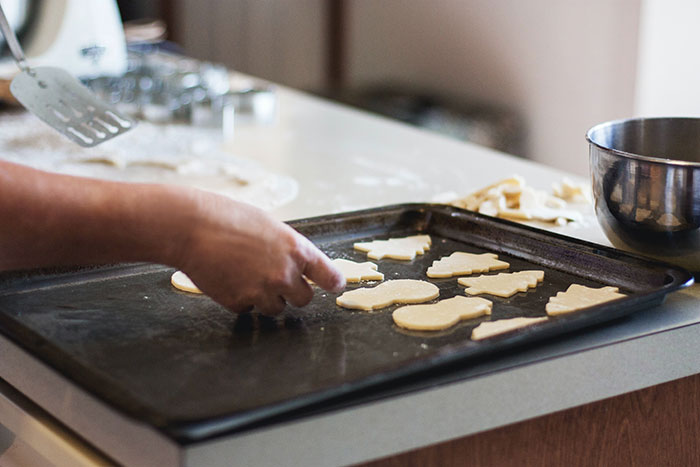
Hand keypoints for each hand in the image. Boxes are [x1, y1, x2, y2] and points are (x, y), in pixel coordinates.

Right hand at [174, 191, 344, 314]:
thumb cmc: (226, 217)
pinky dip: (241, 299)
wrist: (191, 227)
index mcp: (297, 249)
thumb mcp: (268, 225)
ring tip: (245, 274)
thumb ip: (286, 247)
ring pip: (276, 308)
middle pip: (304, 299)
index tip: (335, 285)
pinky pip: (248, 309)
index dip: (333, 282)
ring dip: (266, 298)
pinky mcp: (239, 303)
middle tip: (274, 278)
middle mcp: (285, 274)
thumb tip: (294, 263)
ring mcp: (262, 291)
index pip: (329, 276)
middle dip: (292, 292)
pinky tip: (228, 278)